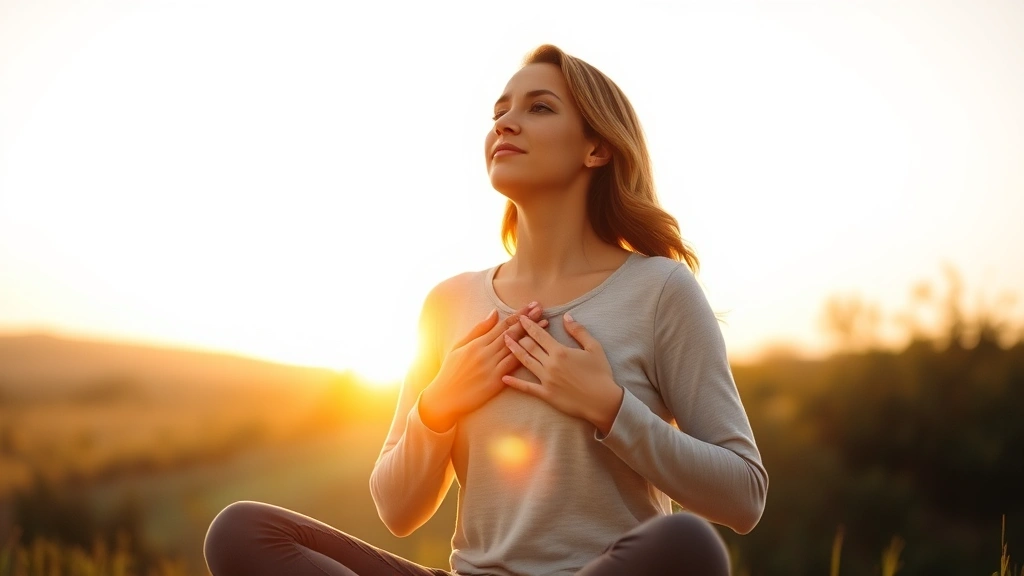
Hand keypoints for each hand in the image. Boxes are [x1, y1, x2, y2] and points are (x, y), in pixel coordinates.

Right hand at [420, 303, 548, 431]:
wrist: (445, 397)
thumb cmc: (451, 370)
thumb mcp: (459, 346)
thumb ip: (478, 330)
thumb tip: (493, 313)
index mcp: (477, 343)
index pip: (502, 325)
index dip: (518, 315)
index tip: (531, 306)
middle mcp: (485, 352)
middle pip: (511, 333)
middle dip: (528, 320)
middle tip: (541, 309)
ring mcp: (491, 366)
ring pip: (515, 347)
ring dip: (532, 336)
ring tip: (545, 325)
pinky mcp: (495, 381)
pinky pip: (512, 366)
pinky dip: (525, 356)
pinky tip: (536, 349)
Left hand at [502, 313, 623, 434]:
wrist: (602, 401)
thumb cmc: (600, 373)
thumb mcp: (594, 348)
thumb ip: (579, 331)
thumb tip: (567, 316)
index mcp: (560, 351)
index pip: (539, 335)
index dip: (528, 325)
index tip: (520, 317)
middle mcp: (550, 364)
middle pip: (529, 346)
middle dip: (518, 334)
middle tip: (508, 327)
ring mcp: (546, 380)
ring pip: (525, 362)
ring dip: (513, 350)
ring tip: (504, 342)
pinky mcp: (546, 394)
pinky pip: (527, 387)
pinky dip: (515, 383)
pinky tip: (504, 378)